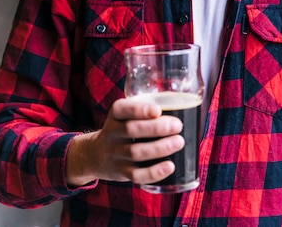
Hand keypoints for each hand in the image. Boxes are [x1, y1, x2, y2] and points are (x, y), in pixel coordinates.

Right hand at [66, 97, 183, 186]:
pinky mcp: (122, 172)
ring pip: (136, 152)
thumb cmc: (123, 128)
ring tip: (179, 142)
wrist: (97, 155)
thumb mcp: (126, 114)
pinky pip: (137, 175)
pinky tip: (170, 166)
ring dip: (160, 148)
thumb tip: (184, 106)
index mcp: (115, 114)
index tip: (157, 110)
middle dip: (156, 128)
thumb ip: (146, 108)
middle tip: (177, 125)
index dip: (139, 110)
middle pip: (132, 130)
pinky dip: (154, 172)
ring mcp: (116, 154)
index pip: (122, 109)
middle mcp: (112, 133)